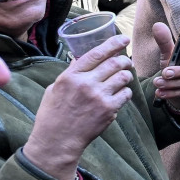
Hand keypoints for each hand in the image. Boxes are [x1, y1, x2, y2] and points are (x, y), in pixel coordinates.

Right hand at [25, 36, 134, 179]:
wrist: (56, 141)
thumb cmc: (53, 114)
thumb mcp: (55, 88)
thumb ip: (70, 73)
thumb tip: (81, 57)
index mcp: (71, 76)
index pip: (96, 53)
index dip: (113, 43)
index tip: (123, 38)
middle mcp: (86, 84)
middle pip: (114, 63)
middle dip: (124, 60)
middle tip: (126, 61)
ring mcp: (99, 97)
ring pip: (123, 77)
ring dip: (126, 75)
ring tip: (122, 78)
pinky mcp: (109, 110)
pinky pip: (126, 94)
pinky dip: (125, 92)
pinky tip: (119, 95)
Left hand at [150, 21, 179, 106]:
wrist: (175, 83)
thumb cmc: (174, 63)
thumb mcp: (168, 53)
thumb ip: (164, 41)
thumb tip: (157, 25)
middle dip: (178, 72)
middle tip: (164, 73)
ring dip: (171, 84)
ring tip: (157, 83)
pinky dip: (171, 93)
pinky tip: (160, 93)